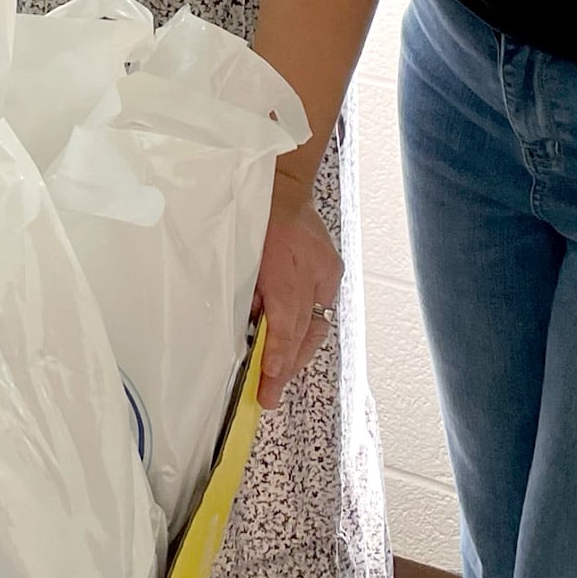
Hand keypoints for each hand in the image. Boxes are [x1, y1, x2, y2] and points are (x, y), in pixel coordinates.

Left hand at [251, 170, 341, 410]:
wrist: (282, 184)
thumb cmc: (257, 216)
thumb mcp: (245, 257)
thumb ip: (251, 296)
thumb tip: (250, 334)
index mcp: (290, 267)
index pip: (286, 324)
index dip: (276, 357)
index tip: (267, 384)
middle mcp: (316, 273)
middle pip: (304, 331)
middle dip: (286, 365)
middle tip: (270, 393)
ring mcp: (327, 272)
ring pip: (315, 326)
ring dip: (297, 353)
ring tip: (280, 376)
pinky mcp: (331, 270)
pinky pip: (320, 311)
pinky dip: (305, 332)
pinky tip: (292, 347)